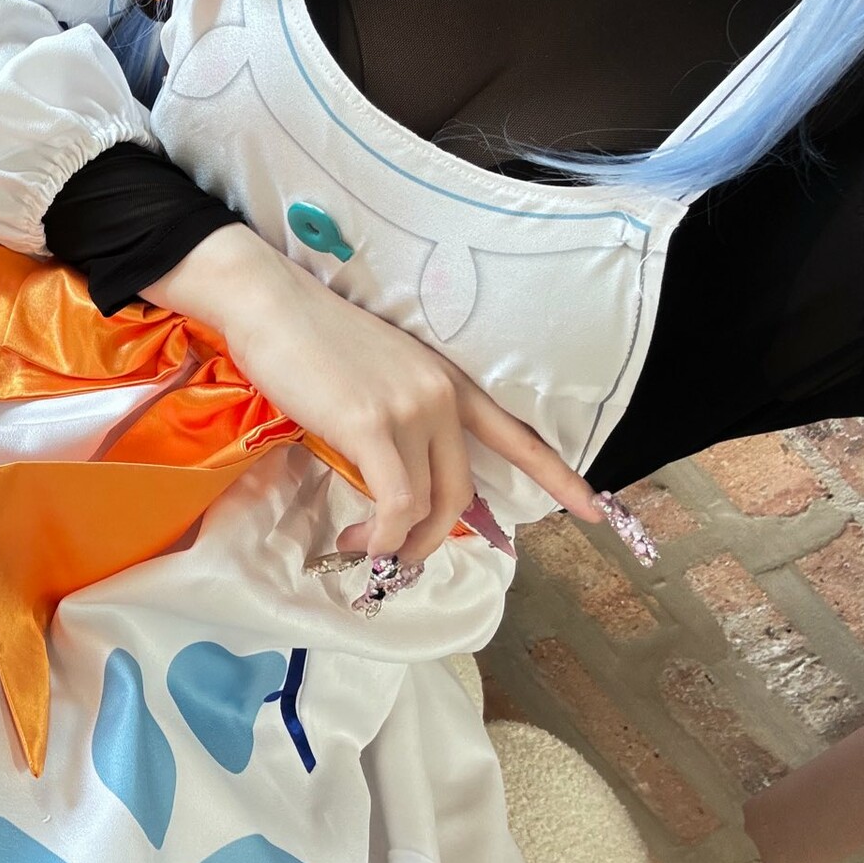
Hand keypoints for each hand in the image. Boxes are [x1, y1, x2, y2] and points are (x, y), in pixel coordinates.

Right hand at [143, 223, 604, 562]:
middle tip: (395, 558)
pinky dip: (383, 535)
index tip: (594, 510)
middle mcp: (441, 394)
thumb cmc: (305, 341)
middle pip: (461, 492)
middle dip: (432, 540)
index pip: (515, 432)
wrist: (268, 304)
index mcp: (446, 380)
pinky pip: (398, 503)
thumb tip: (388, 484)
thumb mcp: (370, 379)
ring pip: (429, 506)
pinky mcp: (375, 425)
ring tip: (366, 550)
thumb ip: (395, 422)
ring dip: (400, 545)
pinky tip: (360, 540)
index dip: (556, 475)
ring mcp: (412, 408)